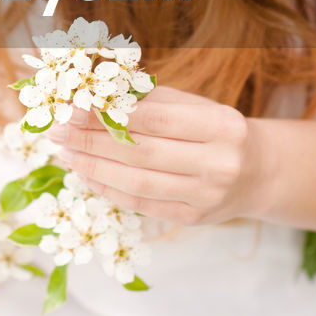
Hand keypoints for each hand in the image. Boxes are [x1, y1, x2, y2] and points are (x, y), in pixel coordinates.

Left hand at [51, 85, 261, 225]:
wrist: (257, 172)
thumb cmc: (216, 130)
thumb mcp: (195, 106)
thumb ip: (150, 99)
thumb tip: (94, 96)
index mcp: (222, 126)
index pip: (155, 119)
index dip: (111, 114)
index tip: (74, 108)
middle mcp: (219, 164)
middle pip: (142, 152)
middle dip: (93, 141)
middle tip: (58, 131)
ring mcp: (207, 196)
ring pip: (138, 182)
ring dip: (94, 166)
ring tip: (66, 152)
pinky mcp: (193, 218)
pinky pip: (141, 203)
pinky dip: (109, 188)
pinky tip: (86, 174)